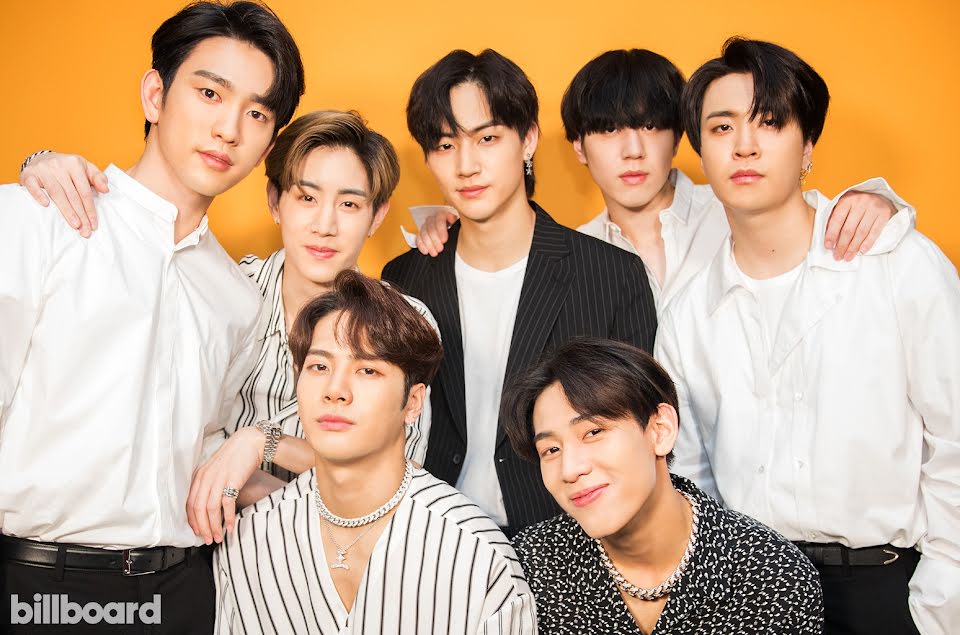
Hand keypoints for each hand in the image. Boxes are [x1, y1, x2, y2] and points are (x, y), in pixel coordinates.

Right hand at [20, 152, 107, 237]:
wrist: (42, 158)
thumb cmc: (68, 168)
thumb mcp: (85, 168)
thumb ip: (98, 178)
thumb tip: (106, 190)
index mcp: (75, 164)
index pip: (85, 191)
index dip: (90, 209)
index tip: (94, 225)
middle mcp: (59, 165)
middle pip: (72, 194)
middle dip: (80, 214)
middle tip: (85, 231)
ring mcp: (43, 169)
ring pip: (56, 193)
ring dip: (66, 210)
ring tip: (75, 225)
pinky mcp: (29, 174)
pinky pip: (33, 186)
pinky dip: (39, 195)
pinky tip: (46, 206)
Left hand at [186, 426, 263, 543]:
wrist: (250, 443)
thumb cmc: (234, 457)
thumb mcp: (215, 470)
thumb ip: (208, 484)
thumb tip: (207, 507)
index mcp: (199, 476)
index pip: (189, 504)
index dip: (193, 521)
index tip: (198, 533)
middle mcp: (206, 478)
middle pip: (198, 509)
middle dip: (202, 528)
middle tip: (207, 540)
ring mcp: (218, 479)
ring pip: (210, 509)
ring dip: (214, 527)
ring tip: (218, 538)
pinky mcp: (232, 481)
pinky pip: (226, 504)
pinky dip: (227, 518)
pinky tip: (230, 527)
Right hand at [416, 208, 457, 255]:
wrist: (454, 240)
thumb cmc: (458, 232)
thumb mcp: (459, 227)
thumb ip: (455, 221)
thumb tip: (451, 217)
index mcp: (444, 214)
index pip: (440, 219)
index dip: (441, 230)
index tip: (444, 240)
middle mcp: (434, 218)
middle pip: (431, 227)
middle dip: (435, 239)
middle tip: (440, 249)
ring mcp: (427, 225)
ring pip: (423, 232)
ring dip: (428, 244)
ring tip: (434, 253)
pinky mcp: (422, 233)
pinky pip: (418, 237)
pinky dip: (421, 245)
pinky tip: (425, 251)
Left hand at [824, 191, 896, 260]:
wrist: (879, 197)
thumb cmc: (857, 205)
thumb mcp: (844, 206)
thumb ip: (835, 219)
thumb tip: (828, 239)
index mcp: (847, 200)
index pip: (837, 220)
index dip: (832, 235)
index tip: (828, 246)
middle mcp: (860, 202)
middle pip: (849, 228)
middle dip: (842, 245)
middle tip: (838, 256)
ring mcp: (873, 208)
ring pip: (861, 232)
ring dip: (853, 247)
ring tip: (848, 257)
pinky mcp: (884, 214)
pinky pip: (875, 232)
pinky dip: (868, 243)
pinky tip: (861, 251)